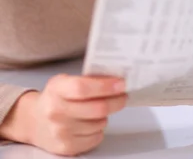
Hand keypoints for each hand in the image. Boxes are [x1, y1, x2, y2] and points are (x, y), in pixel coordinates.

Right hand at [2, 74, 126, 155]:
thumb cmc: (55, 97)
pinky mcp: (66, 147)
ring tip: (100, 110)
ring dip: (106, 116)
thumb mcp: (64, 81)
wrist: (33, 121)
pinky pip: (95, 138)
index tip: (121, 84)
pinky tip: (92, 123)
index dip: (105, 86)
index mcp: (57, 89)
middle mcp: (56, 111)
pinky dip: (99, 129)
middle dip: (116, 101)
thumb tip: (116, 80)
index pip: (83, 88)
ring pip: (99, 123)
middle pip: (97, 108)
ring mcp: (60, 132)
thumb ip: (87, 80)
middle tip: (123, 96)